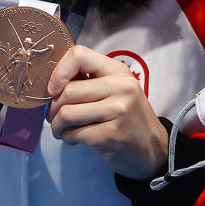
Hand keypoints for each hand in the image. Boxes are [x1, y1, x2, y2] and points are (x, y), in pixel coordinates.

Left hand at [46, 45, 167, 179]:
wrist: (153, 150)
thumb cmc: (126, 118)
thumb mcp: (115, 90)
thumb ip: (89, 80)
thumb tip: (51, 81)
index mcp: (117, 71)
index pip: (78, 55)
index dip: (59, 72)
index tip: (54, 89)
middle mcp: (121, 87)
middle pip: (68, 90)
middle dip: (53, 107)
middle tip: (54, 117)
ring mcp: (118, 111)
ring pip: (67, 113)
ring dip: (57, 125)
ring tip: (61, 129)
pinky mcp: (112, 134)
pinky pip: (74, 133)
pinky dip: (67, 137)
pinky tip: (73, 139)